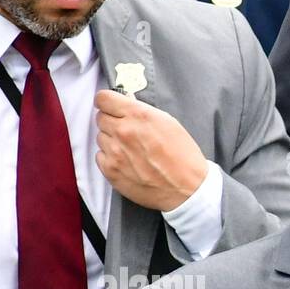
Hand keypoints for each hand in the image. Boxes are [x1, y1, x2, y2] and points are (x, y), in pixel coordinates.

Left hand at [95, 90, 207, 211]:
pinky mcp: (111, 170)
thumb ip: (142, 112)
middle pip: (100, 118)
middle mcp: (124, 131)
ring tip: (131, 152)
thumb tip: (126, 105)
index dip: (107, 103)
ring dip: (112, 142)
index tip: (111, 108)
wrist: (188, 190)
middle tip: (128, 134)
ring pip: (100, 137)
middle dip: (112, 123)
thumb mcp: (169, 124)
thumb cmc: (184, 158)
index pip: (103, 98)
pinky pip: (100, 156)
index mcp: (139, 116)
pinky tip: (127, 163)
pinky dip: (110, 158)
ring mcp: (115, 152)